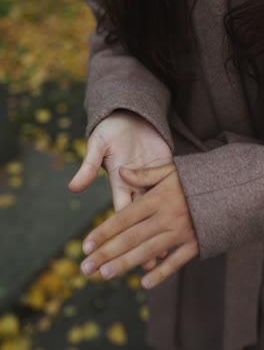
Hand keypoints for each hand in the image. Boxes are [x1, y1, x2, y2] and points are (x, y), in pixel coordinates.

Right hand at [68, 109, 172, 270]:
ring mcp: (152, 178)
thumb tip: (72, 187)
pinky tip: (186, 224)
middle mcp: (136, 184)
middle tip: (147, 266)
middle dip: (141, 240)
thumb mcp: (98, 145)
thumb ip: (89, 166)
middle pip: (140, 219)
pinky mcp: (166, 169)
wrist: (130, 115)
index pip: (121, 211)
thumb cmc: (110, 129)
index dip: (120, 234)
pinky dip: (177, 208)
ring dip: (161, 230)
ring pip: (158, 210)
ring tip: (167, 256)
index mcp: (120, 181)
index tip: (119, 254)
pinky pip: (172, 191)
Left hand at [80, 162, 198, 288]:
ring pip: (148, 252)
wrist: (227, 190)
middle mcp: (166, 217)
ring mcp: (181, 233)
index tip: (85, 245)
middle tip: (85, 268)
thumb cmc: (194, 179)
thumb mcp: (170, 169)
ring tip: (104, 275)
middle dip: (106, 254)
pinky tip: (144, 283)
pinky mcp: (195, 244)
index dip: (104, 232)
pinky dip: (161, 273)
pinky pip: (176, 261)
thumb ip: (144, 174)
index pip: (124, 218)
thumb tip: (121, 172)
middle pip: (131, 238)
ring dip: (125, 264)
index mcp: (157, 199)